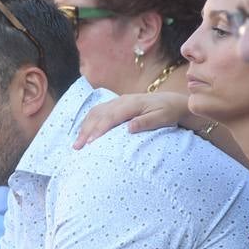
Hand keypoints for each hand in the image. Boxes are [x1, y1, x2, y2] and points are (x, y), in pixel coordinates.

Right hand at [74, 92, 190, 148]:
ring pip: (95, 112)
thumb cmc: (168, 112)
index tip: (90, 143)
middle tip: (77, 147)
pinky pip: (98, 112)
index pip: (111, 117)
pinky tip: (84, 133)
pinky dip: (88, 122)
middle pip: (98, 114)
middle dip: (86, 131)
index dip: (99, 129)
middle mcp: (122, 101)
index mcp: (132, 104)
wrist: (172, 101)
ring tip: (76, 143)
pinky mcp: (116, 105)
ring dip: (84, 127)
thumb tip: (129, 128)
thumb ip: (145, 122)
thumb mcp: (162, 118)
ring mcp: (118, 101)